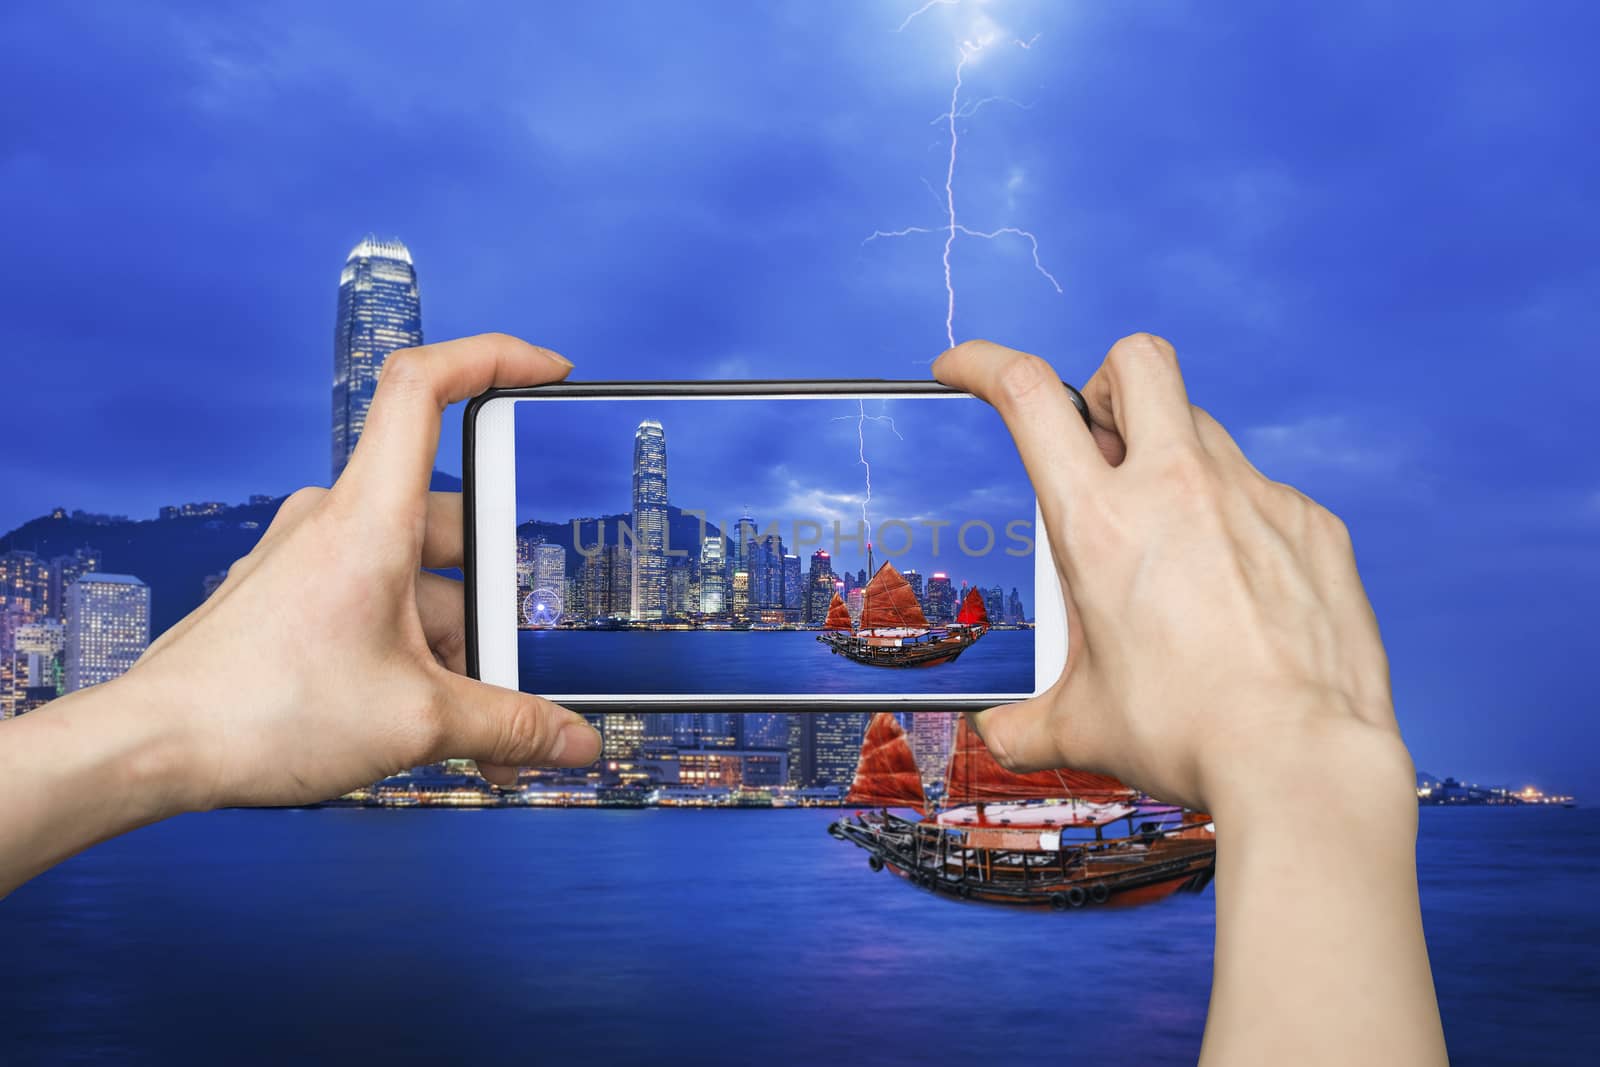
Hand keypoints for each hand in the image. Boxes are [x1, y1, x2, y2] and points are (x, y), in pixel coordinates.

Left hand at [132, 333, 601, 809]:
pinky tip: (430, 723)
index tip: (549, 370)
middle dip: (497, 607)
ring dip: (459, 651)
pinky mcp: (297, 597)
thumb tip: (574, 742)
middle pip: (453, 527)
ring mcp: (312, 558)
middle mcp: (338, 521)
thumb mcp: (418, 722)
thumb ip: (510, 725)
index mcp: (369, 518)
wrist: (154, 749)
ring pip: (420, 581)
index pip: (424, 387)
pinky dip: (417, 657)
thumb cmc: (261, 712)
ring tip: (478, 732)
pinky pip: (381, 606)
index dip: (493, 358)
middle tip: (516, 673)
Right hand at [937, 336, 1444, 1064]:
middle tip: (1100, 444)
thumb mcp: (1081, 728)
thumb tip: (1000, 735)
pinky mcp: (1312, 526)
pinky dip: (1237, 522)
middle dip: (1104, 383)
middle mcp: (1176, 488)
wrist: (1302, 763)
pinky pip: (1264, 494)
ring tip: (1171, 544)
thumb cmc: (1188, 736)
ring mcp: (1254, 498)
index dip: (985, 363)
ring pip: (1203, 427)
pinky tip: (1238, 591)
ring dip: (1172, 459)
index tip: (964, 369)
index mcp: (1100, 524)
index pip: (1029, 396)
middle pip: (1137, 361)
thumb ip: (1026, 723)